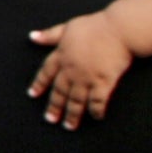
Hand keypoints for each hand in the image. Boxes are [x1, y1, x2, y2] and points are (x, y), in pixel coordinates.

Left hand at [27, 9, 132, 128]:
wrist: (118, 29)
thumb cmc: (95, 26)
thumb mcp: (67, 27)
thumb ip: (50, 35)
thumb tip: (32, 36)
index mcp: (61, 55)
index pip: (45, 72)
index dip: (39, 84)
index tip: (32, 95)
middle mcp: (71, 69)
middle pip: (59, 91)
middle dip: (54, 106)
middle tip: (50, 119)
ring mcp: (87, 77)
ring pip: (76, 100)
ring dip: (72, 115)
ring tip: (68, 126)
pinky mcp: (103, 82)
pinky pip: (97, 101)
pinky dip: (96, 110)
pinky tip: (96, 117)